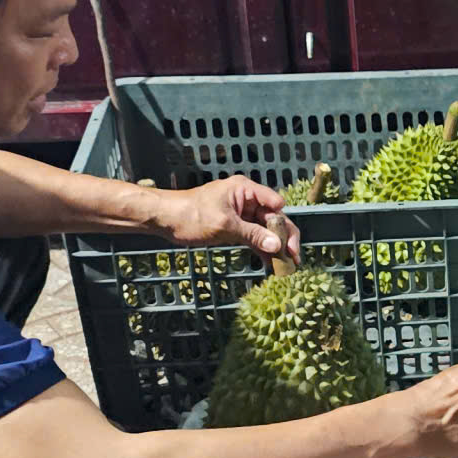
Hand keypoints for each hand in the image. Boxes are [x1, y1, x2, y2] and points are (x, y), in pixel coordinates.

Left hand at [158, 177, 296, 257]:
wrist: (164, 219)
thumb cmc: (191, 215)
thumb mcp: (225, 226)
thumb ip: (252, 235)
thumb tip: (276, 245)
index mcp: (245, 190)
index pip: (275, 205)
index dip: (284, 225)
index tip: (289, 246)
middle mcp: (246, 199)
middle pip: (272, 218)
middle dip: (283, 238)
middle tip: (293, 259)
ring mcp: (240, 213)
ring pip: (264, 230)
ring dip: (273, 246)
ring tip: (284, 267)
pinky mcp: (233, 226)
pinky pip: (252, 236)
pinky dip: (260, 248)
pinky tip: (268, 263)